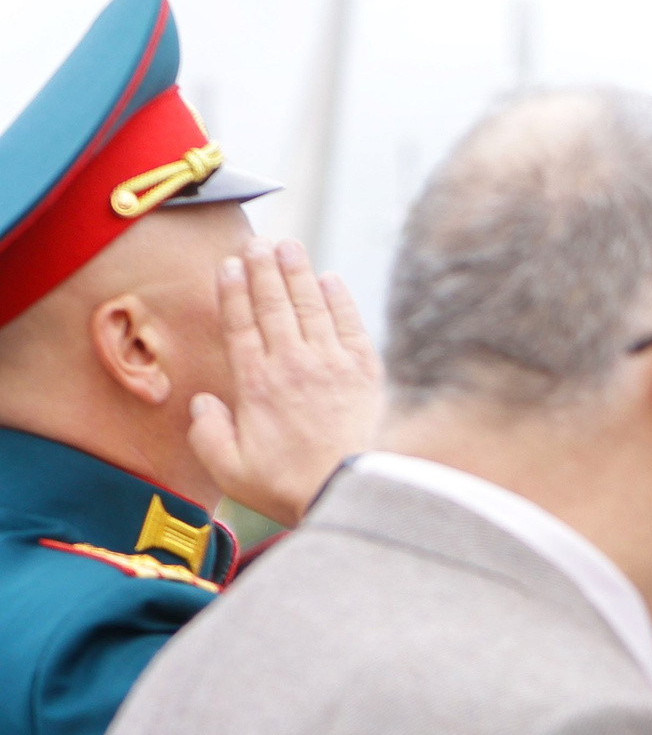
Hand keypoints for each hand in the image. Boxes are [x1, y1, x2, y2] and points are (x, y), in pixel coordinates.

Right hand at [188, 237, 382, 525]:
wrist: (352, 493)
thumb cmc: (289, 487)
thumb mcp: (230, 470)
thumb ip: (207, 434)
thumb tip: (202, 402)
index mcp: (255, 384)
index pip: (240, 324)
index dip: (233, 291)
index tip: (228, 265)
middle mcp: (292, 364)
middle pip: (273, 304)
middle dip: (263, 268)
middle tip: (257, 241)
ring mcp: (331, 365)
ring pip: (310, 306)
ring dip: (298, 272)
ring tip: (288, 246)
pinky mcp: (365, 373)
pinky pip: (350, 325)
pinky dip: (340, 300)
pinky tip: (332, 280)